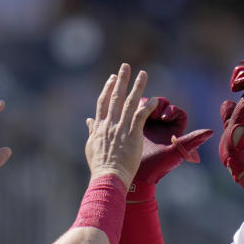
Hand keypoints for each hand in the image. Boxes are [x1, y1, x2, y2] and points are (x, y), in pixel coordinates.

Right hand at [84, 63, 159, 188]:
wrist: (108, 177)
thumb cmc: (100, 166)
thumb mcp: (91, 146)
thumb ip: (91, 131)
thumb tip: (89, 120)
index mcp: (99, 126)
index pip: (103, 102)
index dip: (108, 88)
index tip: (112, 78)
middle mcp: (109, 124)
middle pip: (115, 97)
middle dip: (121, 80)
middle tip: (126, 66)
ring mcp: (121, 128)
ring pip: (129, 102)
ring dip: (137, 87)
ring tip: (143, 74)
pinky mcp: (132, 135)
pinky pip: (140, 116)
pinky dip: (147, 106)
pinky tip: (154, 99)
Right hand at [131, 96, 212, 194]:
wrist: (135, 174)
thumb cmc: (157, 166)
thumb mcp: (175, 152)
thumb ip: (191, 141)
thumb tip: (211, 131)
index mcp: (174, 132)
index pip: (177, 113)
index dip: (171, 110)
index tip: (164, 117)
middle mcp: (162, 127)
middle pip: (163, 106)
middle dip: (158, 105)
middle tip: (152, 114)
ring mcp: (148, 126)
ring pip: (150, 106)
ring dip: (146, 105)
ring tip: (140, 112)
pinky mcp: (134, 126)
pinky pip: (137, 111)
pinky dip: (136, 108)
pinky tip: (132, 113)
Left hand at [219, 65, 243, 181]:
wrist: (240, 152)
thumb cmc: (236, 143)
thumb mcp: (231, 122)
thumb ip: (230, 112)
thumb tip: (227, 102)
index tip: (233, 85)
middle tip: (233, 84)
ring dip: (243, 74)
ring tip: (234, 85)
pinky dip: (242, 79)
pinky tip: (234, 89)